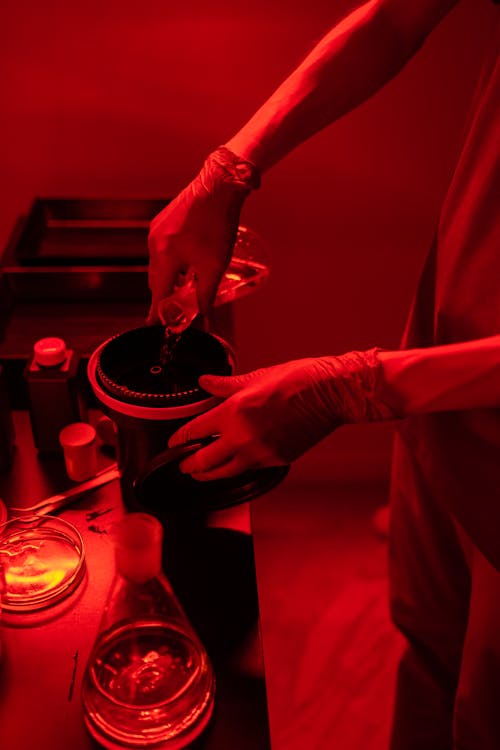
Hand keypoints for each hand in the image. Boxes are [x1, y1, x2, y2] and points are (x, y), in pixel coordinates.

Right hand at [147, 147, 259, 322]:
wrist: (219, 186)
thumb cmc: (217, 225)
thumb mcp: (214, 266)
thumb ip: (207, 294)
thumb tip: (206, 318)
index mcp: (165, 257)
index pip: (158, 294)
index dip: (157, 312)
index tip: (153, 325)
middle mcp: (155, 244)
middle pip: (157, 280)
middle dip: (166, 295)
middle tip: (178, 307)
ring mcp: (157, 230)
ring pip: (159, 264)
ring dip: (170, 277)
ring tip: (188, 284)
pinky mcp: (163, 221)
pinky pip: (162, 249)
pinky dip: (171, 261)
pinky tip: (188, 261)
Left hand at [168, 350, 395, 479]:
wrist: (330, 394)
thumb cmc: (296, 380)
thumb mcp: (255, 377)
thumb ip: (224, 386)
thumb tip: (204, 383)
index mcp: (232, 412)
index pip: (194, 432)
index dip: (178, 439)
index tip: (173, 442)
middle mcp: (242, 438)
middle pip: (204, 463)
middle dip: (189, 466)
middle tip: (182, 466)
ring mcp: (260, 453)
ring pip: (225, 473)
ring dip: (210, 475)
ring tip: (202, 473)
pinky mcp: (277, 461)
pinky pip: (250, 469)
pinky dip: (239, 468)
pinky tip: (235, 464)